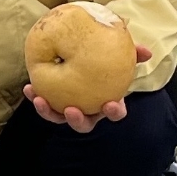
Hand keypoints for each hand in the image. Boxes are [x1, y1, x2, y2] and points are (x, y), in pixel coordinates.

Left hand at [24, 44, 153, 132]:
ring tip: (41, 101)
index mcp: (108, 102)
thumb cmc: (104, 59)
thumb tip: (147, 51)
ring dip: (50, 113)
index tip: (111, 104)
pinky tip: (29, 88)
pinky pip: (45, 105)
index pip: (116, 113)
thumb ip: (132, 53)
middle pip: (86, 123)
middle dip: (78, 121)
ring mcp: (70, 110)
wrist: (81, 55)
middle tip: (71, 110)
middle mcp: (89, 110)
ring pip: (61, 119)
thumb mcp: (118, 54)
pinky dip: (36, 98)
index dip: (114, 112)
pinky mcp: (53, 104)